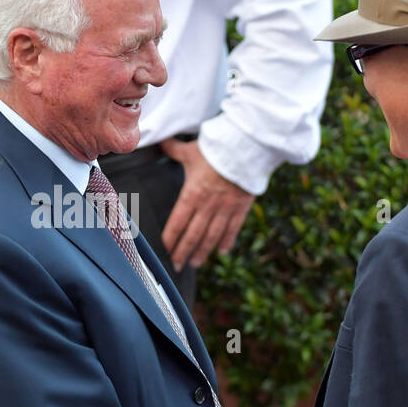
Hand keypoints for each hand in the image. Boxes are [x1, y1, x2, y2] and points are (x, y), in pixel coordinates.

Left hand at [159, 138, 253, 271]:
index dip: (170, 239)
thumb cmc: (217, 148)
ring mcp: (225, 208)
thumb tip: (160, 141)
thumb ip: (173, 149)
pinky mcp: (240, 207)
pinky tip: (221, 251)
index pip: (177, 223)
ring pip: (211, 237)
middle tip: (176, 265)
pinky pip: (232, 229)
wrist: (247, 148)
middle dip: (183, 252)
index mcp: (192, 194)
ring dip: (202, 252)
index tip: (165, 249)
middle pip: (192, 235)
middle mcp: (207, 206)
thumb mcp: (190, 150)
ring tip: (195, 263)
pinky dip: (226, 241)